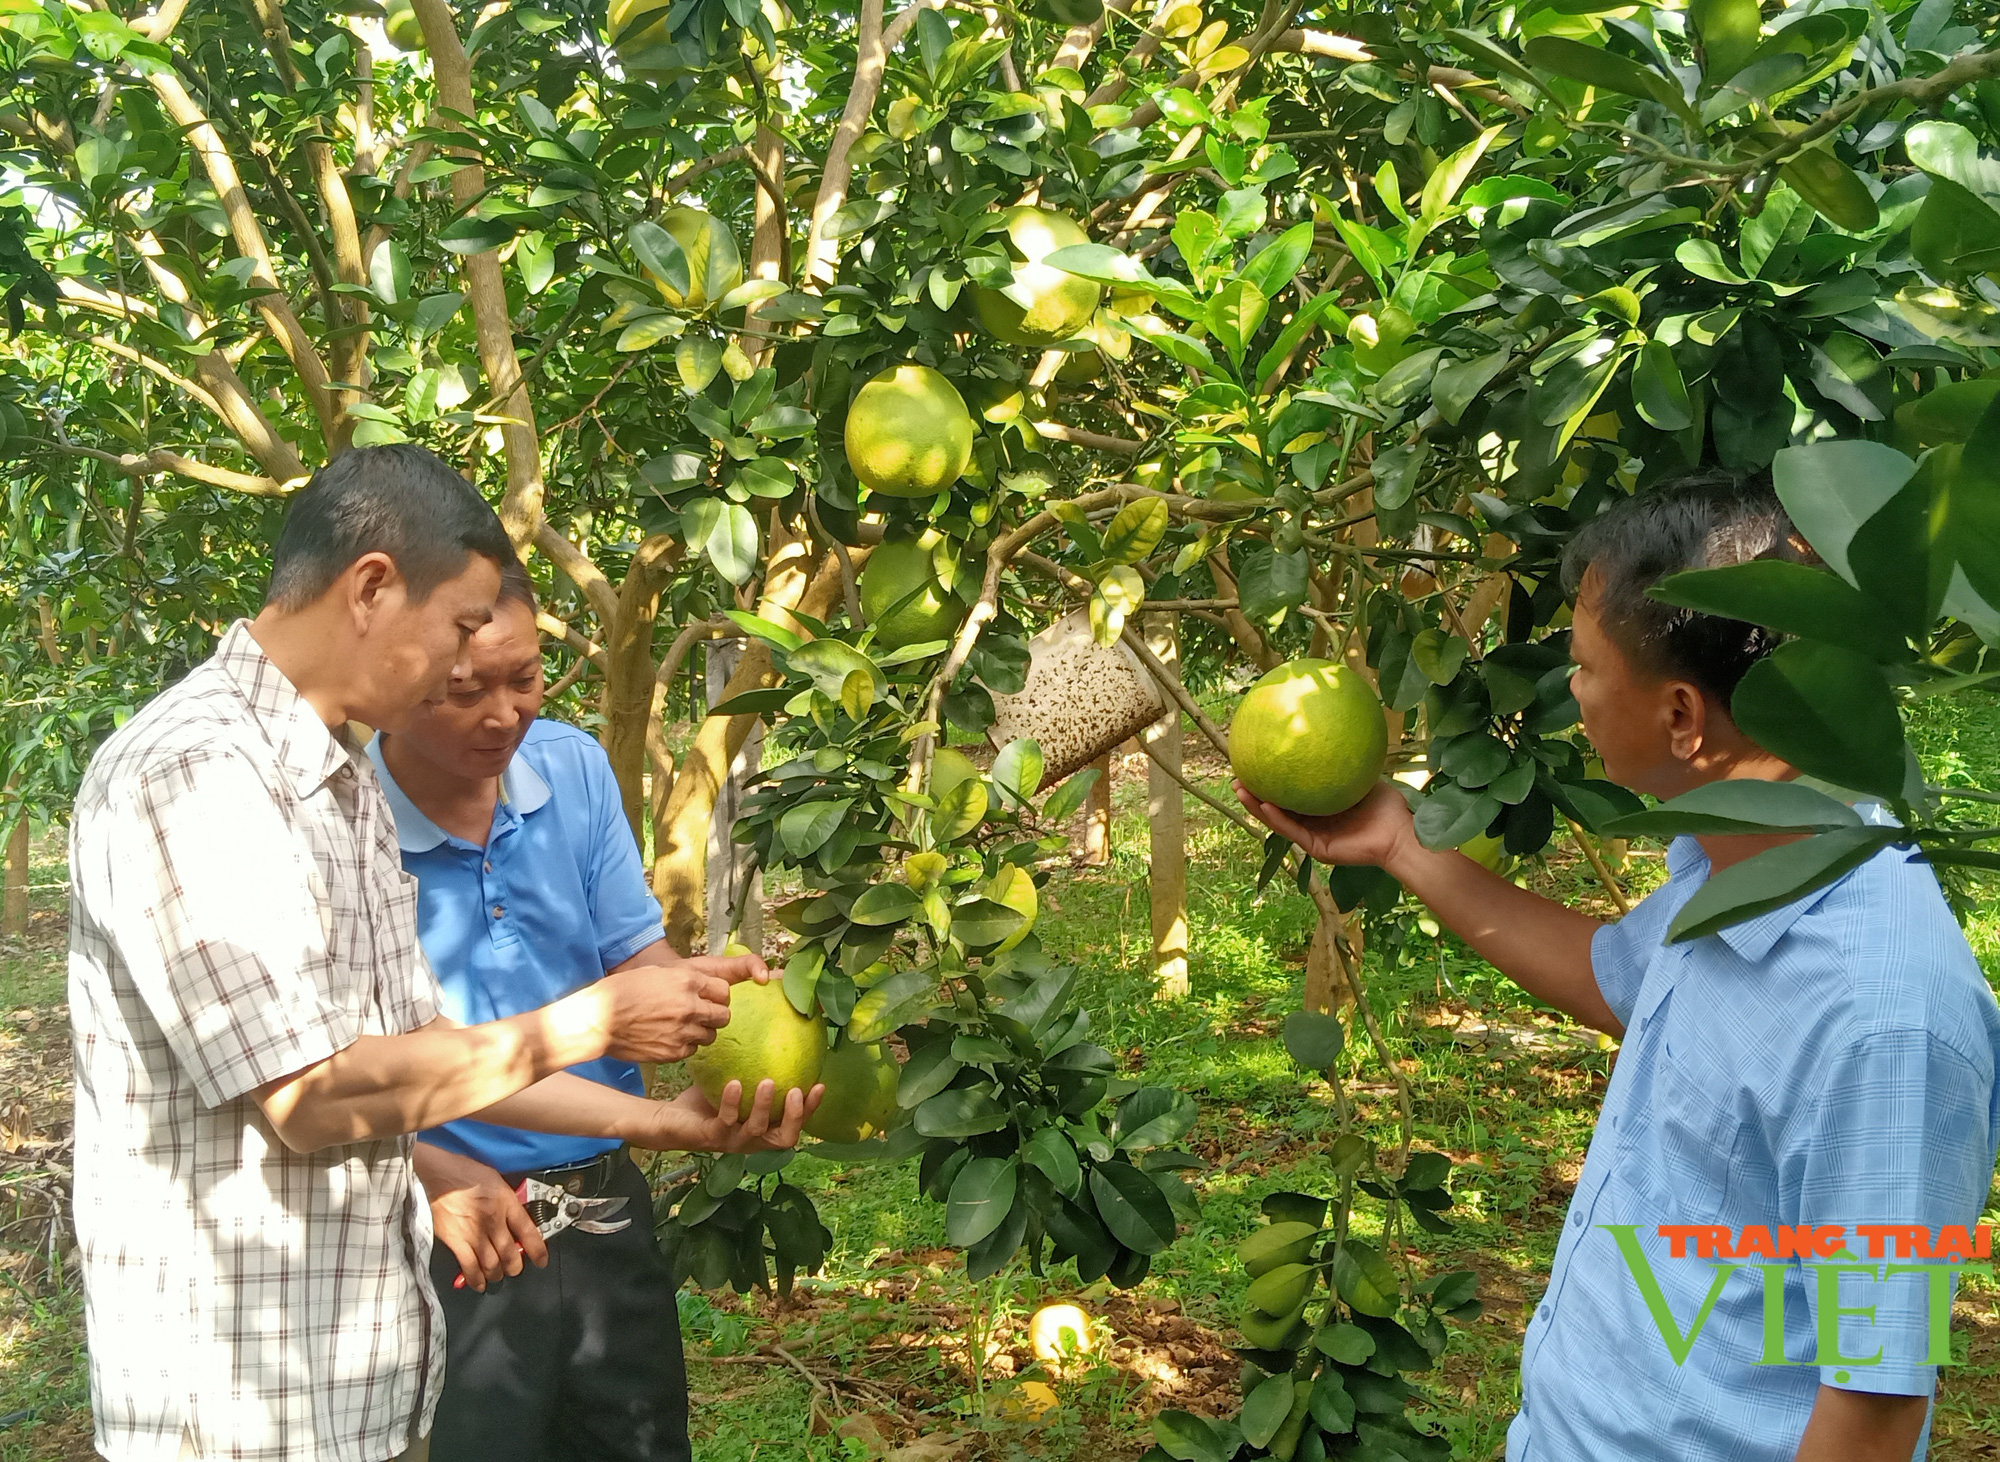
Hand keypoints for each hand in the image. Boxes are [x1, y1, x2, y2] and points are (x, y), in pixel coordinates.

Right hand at [412, 1141, 546, 1293]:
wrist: (437, 1173)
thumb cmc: (464, 1173)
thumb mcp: (496, 1181)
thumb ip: (507, 1201)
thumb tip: (514, 1217)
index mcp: (506, 1202)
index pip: (529, 1231)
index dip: (537, 1250)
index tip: (541, 1260)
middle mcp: (493, 1220)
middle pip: (510, 1254)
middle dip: (515, 1266)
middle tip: (514, 1268)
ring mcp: (474, 1233)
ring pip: (492, 1265)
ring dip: (497, 1274)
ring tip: (497, 1275)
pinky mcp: (455, 1241)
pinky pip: (469, 1267)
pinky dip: (476, 1279)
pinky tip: (479, 1283)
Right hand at [598, 954, 763, 1062]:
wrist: (598, 1020)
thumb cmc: (622, 991)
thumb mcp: (655, 973)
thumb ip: (683, 979)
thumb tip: (702, 986)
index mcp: (687, 981)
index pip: (724, 990)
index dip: (718, 995)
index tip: (710, 998)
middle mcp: (690, 1006)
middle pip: (724, 1015)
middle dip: (716, 1014)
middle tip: (703, 1015)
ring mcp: (683, 1031)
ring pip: (711, 1035)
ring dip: (702, 1031)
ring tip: (685, 1028)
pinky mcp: (674, 1052)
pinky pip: (693, 1050)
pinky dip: (686, 1045)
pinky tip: (671, 1038)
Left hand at [662, 1079, 822, 1153]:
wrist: (670, 1118)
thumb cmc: (707, 1100)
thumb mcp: (735, 1082)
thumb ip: (753, 1068)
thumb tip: (774, 1032)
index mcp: (763, 1129)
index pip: (794, 1124)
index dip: (810, 1109)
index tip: (820, 1084)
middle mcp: (752, 1139)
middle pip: (785, 1138)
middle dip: (795, 1116)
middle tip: (798, 1091)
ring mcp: (733, 1141)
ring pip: (757, 1130)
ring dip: (765, 1106)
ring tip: (768, 1082)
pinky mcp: (712, 1137)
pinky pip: (726, 1120)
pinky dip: (732, 1102)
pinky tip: (734, 1083)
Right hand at [1235, 779, 1419, 871]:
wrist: (1402, 834)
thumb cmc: (1387, 806)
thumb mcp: (1359, 776)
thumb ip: (1342, 761)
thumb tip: (1330, 730)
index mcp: (1321, 809)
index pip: (1290, 795)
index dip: (1271, 781)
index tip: (1255, 763)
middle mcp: (1314, 823)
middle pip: (1276, 808)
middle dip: (1255, 794)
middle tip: (1236, 777)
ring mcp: (1314, 837)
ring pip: (1278, 821)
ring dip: (1257, 807)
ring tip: (1240, 789)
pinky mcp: (1318, 849)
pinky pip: (1293, 831)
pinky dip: (1277, 818)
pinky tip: (1264, 804)